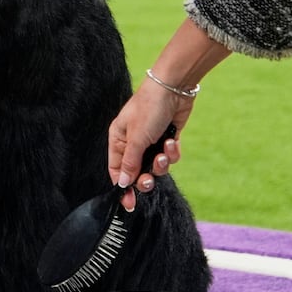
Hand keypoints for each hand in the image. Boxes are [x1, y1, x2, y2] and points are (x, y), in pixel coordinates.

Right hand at [107, 84, 191, 211]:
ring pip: (155, 165)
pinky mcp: (167, 138)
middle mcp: (133, 142)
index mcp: (118, 140)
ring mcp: (151, 140)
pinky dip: (172, 152)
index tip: (129, 203)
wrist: (174, 88)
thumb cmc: (149, 108)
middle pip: (137, 172)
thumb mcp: (136, 139)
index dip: (123, 188)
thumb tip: (122, 184)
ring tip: (164, 152)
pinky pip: (169, 156)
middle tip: (149, 180)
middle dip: (145, 178)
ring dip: (161, 163)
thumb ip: (130, 163)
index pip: (117, 170)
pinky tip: (173, 140)